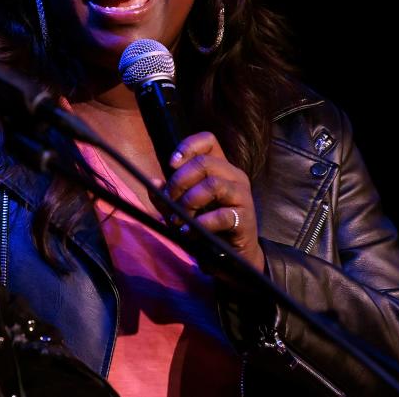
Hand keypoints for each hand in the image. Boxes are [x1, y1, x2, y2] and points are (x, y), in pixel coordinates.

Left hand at [159, 131, 265, 271]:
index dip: (188, 146)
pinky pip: (221, 215)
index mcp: (220, 167)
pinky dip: (200, 224)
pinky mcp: (245, 218)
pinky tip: (190, 232)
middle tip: (169, 200)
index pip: (208, 140)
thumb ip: (165, 195)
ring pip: (212, 184)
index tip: (170, 164)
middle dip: (179, 181)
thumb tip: (153, 183)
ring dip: (188, 202)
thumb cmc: (205, 226)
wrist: (230, 257)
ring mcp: (242, 195)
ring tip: (178, 218)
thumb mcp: (180, 208)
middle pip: (204, 162)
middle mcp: (234, 176)